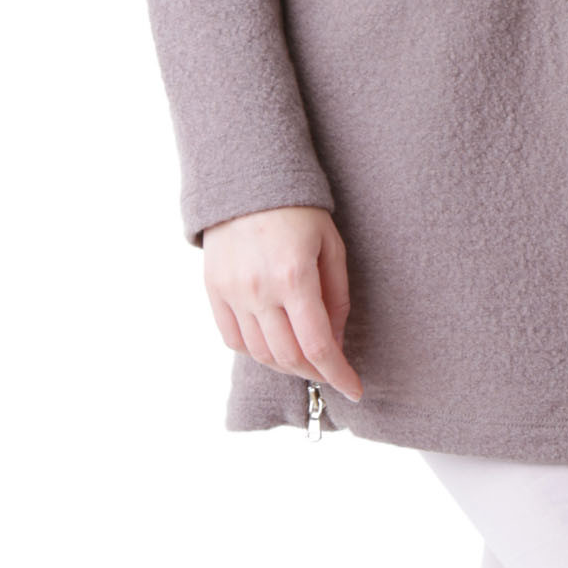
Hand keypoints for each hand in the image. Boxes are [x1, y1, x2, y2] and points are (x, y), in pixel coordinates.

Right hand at [202, 205, 363, 401]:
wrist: (247, 177)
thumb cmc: (299, 210)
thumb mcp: (331, 246)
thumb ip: (337, 298)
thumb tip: (335, 344)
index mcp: (295, 277)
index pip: (318, 346)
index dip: (339, 375)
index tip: (354, 390)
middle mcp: (260, 290)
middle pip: (288, 357)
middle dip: (316, 374)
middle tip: (331, 372)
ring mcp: (233, 292)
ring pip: (260, 354)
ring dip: (286, 367)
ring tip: (305, 360)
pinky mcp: (213, 290)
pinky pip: (233, 339)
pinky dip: (255, 352)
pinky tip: (273, 346)